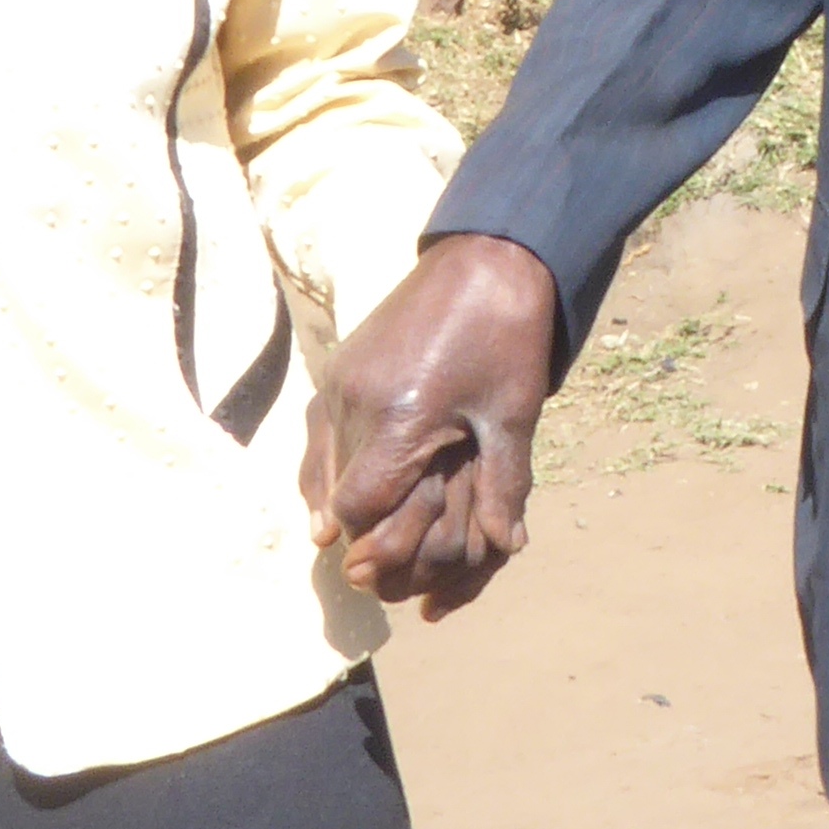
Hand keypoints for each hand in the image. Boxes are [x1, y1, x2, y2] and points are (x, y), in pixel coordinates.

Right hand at [302, 235, 559, 618]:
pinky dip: (324, 468)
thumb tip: (506, 549)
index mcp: (399, 417)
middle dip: (357, 533)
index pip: (361, 509)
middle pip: (336, 494)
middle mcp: (354, 402)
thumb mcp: (513, 416)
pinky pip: (316, 433)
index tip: (388, 571)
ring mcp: (340, 381)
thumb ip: (502, 487)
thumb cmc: (507, 337)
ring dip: (337, 502)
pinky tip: (335, 494)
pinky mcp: (339, 367)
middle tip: (374, 568)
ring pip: (319, 465)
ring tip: (352, 539)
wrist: (489, 258)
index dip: (375, 546)